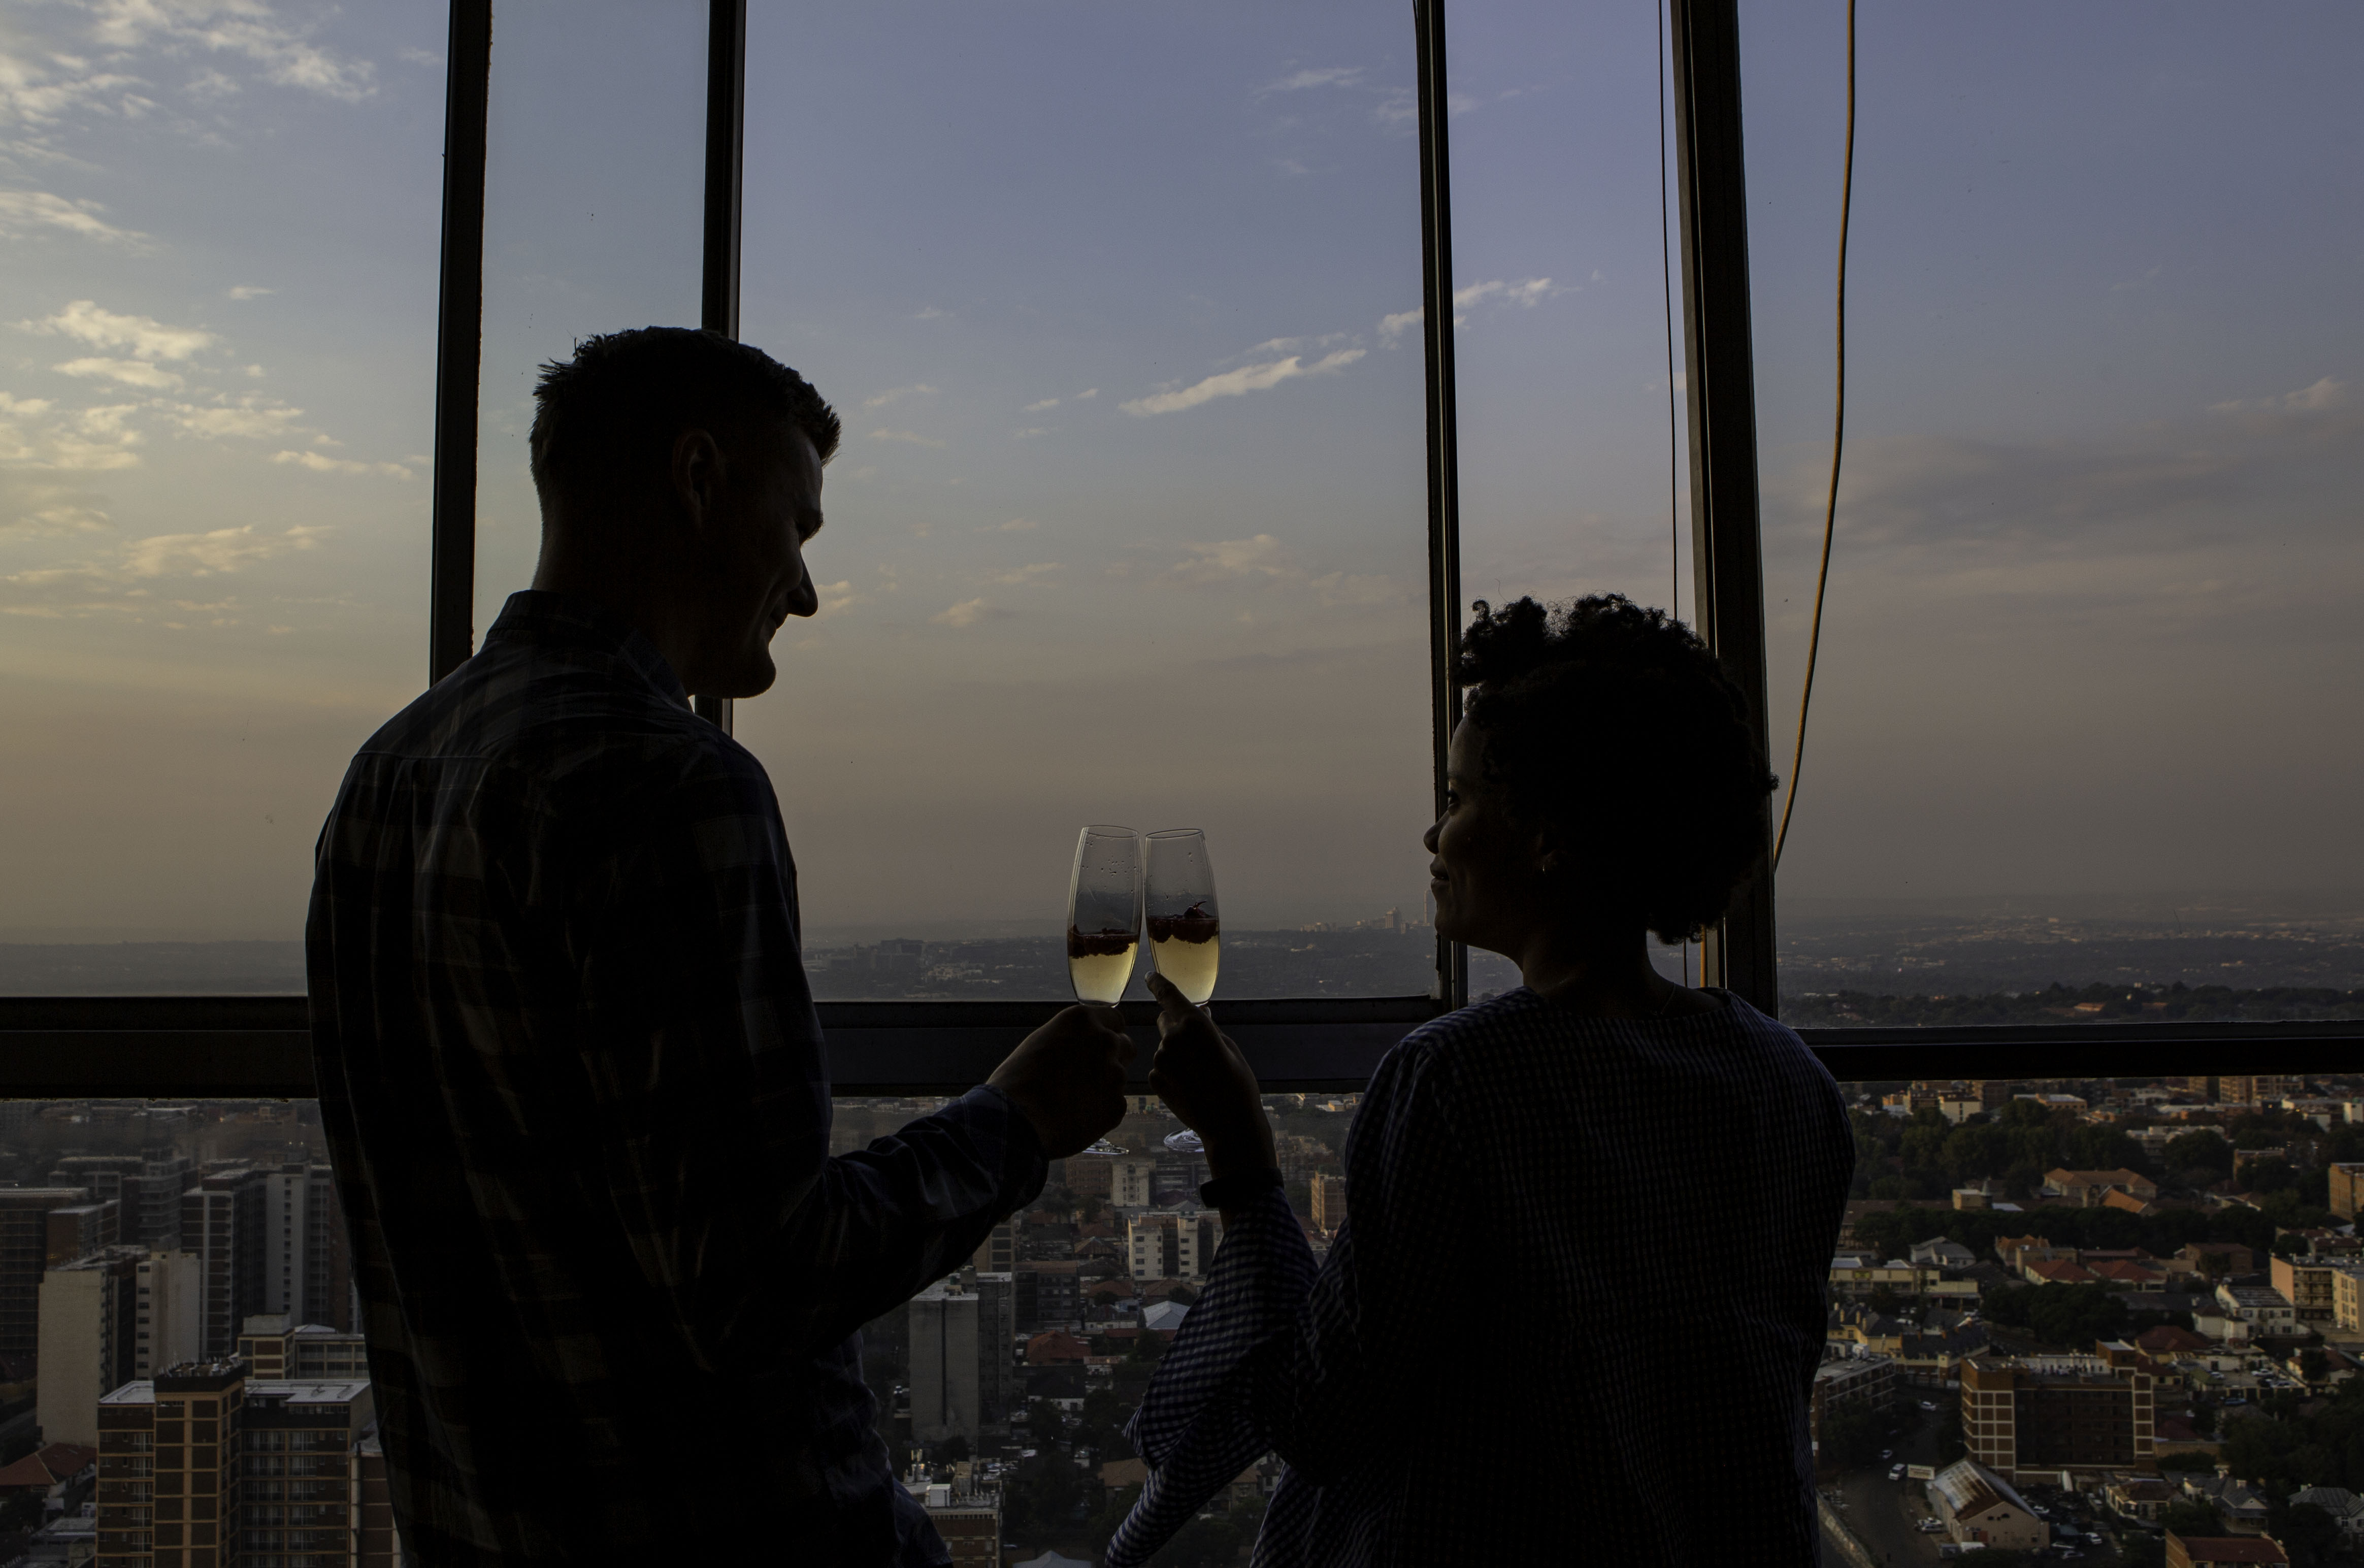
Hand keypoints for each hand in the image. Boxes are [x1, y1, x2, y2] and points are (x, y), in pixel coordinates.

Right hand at [988, 1005, 1135, 1157]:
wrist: (1016, 1120)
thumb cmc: (1017, 1082)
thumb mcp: (1041, 1043)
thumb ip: (1070, 1039)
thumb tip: (1082, 1046)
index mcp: (1083, 1020)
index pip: (1115, 1019)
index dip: (1105, 1034)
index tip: (1095, 1047)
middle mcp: (1104, 1041)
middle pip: (1124, 1046)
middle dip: (1112, 1058)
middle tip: (1087, 1075)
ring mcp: (1115, 1074)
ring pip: (1119, 1078)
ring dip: (1104, 1086)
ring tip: (1073, 1101)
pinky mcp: (1117, 1105)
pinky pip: (1115, 1105)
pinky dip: (1101, 1111)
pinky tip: (1076, 1117)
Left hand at [1144, 972, 1274, 1178]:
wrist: (1229, 1124)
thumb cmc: (1237, 1083)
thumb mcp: (1229, 1048)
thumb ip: (1208, 1027)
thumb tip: (1200, 1012)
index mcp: (1195, 1024)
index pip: (1169, 995)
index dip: (1158, 983)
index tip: (1150, 976)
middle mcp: (1173, 1038)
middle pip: (1165, 1020)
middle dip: (1176, 1026)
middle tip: (1197, 1049)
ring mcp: (1161, 1060)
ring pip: (1164, 1046)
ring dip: (1176, 1053)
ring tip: (1198, 1075)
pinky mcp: (1154, 1079)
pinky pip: (1161, 1067)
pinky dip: (1171, 1072)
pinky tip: (1189, 1087)